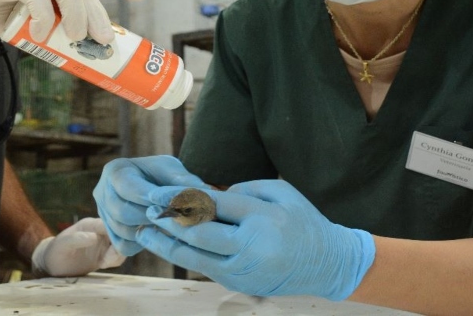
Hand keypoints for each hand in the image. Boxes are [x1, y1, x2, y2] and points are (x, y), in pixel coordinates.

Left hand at [30, 218, 125, 276]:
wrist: (53, 265)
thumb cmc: (55, 253)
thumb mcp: (62, 246)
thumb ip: (76, 239)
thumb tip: (94, 237)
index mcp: (90, 225)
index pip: (110, 224)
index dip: (115, 234)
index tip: (112, 249)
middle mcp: (99, 231)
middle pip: (120, 233)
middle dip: (120, 245)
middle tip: (107, 260)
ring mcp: (104, 242)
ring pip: (122, 243)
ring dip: (119, 253)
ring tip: (104, 263)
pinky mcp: (106, 253)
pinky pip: (119, 254)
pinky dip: (117, 259)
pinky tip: (105, 265)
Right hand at [93, 156, 208, 255]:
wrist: (152, 186)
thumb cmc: (163, 175)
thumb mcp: (172, 170)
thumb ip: (184, 180)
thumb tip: (205, 193)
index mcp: (116, 170)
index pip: (129, 187)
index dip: (150, 197)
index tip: (172, 204)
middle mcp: (102, 191)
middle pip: (123, 212)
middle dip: (151, 217)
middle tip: (175, 218)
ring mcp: (103, 214)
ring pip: (124, 231)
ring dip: (149, 230)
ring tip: (169, 224)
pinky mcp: (109, 233)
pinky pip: (124, 246)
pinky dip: (142, 243)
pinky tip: (157, 233)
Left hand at [137, 180, 375, 300]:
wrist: (328, 264)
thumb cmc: (303, 221)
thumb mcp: (281, 192)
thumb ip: (245, 189)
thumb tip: (209, 195)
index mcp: (262, 219)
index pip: (214, 206)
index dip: (182, 198)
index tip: (159, 191)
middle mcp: (251, 247)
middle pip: (200, 235)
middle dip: (169, 222)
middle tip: (146, 210)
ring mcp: (244, 270)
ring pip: (196, 257)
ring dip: (168, 244)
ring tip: (145, 232)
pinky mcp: (240, 283)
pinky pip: (205, 268)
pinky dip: (183, 256)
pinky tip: (166, 246)